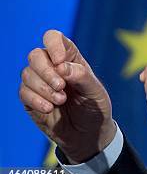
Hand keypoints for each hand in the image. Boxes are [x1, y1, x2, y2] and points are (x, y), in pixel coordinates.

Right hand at [18, 30, 115, 163]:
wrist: (87, 135)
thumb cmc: (95, 107)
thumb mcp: (95, 91)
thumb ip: (81, 76)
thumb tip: (61, 66)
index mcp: (70, 58)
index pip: (53, 38)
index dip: (53, 44)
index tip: (60, 61)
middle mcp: (52, 67)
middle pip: (35, 55)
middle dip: (46, 71)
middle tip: (61, 86)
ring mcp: (40, 83)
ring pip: (27, 74)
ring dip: (43, 88)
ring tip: (60, 100)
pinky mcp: (30, 99)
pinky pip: (23, 92)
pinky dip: (36, 100)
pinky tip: (50, 108)